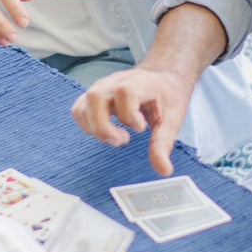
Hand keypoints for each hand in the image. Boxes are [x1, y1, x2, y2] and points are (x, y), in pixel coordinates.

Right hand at [71, 67, 189, 174]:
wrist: (161, 80)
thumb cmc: (166, 97)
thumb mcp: (172, 119)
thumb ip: (163, 143)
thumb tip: (164, 170)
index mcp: (139, 83)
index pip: (125, 91)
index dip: (130, 114)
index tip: (141, 127)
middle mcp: (116, 81)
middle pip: (96, 97)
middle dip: (105, 126)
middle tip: (124, 139)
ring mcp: (102, 87)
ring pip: (83, 104)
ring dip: (95, 128)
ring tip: (115, 136)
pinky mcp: (94, 95)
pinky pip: (78, 109)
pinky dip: (87, 125)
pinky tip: (106, 130)